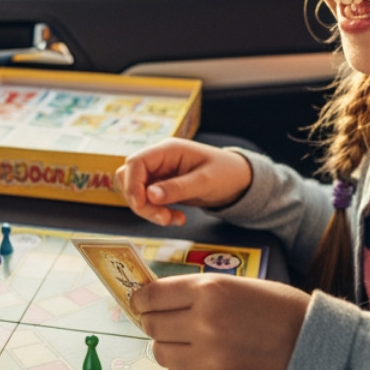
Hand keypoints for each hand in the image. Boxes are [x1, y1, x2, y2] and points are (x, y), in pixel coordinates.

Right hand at [114, 139, 253, 225]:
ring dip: (148, 210)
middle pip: (130, 178)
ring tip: (173, 220)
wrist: (239, 181)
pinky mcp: (162, 187)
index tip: (141, 204)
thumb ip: (177, 188)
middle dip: (141, 201)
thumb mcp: (205, 182)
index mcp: (168, 150)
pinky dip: (157, 212)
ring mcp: (159, 173)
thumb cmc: (226, 174)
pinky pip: (148, 200)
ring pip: (136, 191)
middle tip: (163, 219)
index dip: (132, 184)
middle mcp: (159, 160)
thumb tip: (149, 195)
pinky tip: (177, 218)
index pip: (136, 162)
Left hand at [132, 274, 308, 369]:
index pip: (152, 296)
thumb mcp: (238, 285)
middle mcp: (204, 324)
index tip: (141, 303)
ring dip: (171, 349)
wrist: (318, 351)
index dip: (142, 299)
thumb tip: (157, 299)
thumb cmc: (282, 313)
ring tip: (195, 345)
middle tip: (170, 325)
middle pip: (152, 326)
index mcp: (210, 291)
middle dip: (156, 324)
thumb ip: (198, 291)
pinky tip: (203, 365)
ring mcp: (209, 360)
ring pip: (162, 354)